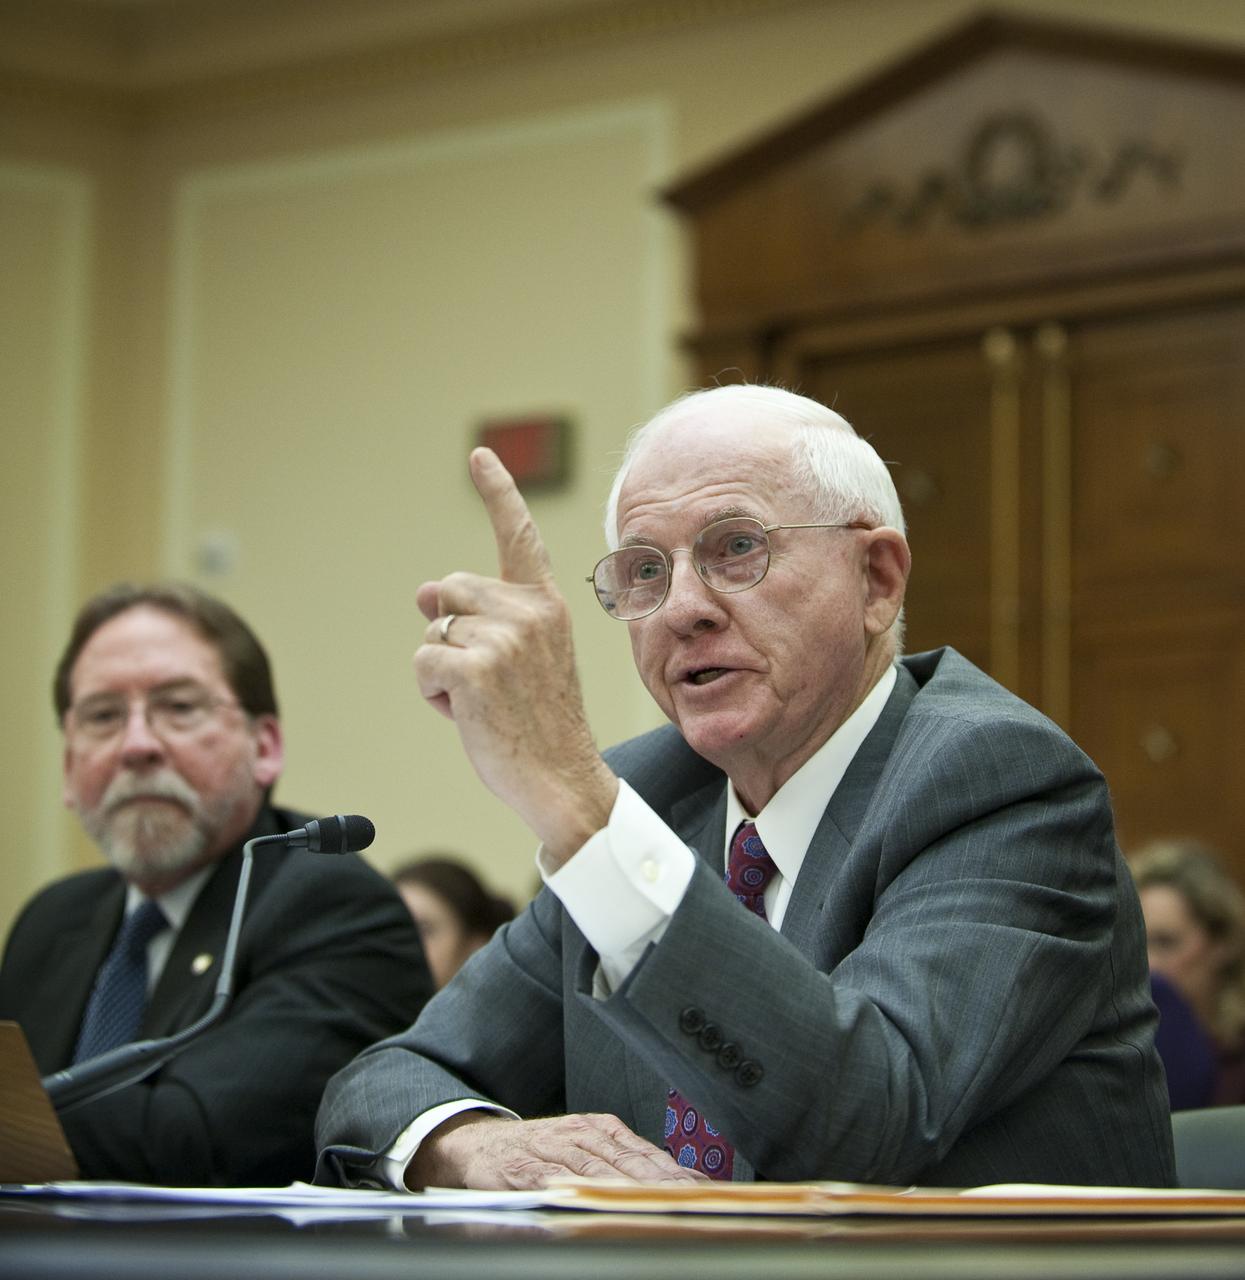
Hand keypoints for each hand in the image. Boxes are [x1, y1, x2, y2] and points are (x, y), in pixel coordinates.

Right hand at [406, 1111, 706, 1189]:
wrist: (477, 1142)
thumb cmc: (538, 1149)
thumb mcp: (582, 1146)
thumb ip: (621, 1163)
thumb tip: (673, 1184)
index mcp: (600, 1128)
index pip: (647, 1153)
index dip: (676, 1173)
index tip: (704, 1190)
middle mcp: (580, 1135)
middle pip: (628, 1162)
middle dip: (660, 1183)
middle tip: (690, 1200)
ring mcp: (552, 1151)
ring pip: (596, 1172)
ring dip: (627, 1189)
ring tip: (654, 1205)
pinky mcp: (523, 1170)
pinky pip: (553, 1182)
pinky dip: (574, 1192)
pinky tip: (592, 1203)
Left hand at [413, 448, 617, 864]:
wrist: (561, 777)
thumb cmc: (539, 720)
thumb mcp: (521, 658)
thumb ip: (484, 618)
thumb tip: (425, 593)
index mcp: (547, 605)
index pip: (519, 536)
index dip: (497, 492)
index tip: (480, 456)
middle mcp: (530, 612)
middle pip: (451, 591)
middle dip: (450, 631)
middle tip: (485, 679)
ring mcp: (505, 638)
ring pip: (434, 632)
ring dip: (443, 668)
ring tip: (482, 700)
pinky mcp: (477, 668)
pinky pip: (424, 664)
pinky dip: (434, 693)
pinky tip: (469, 714)